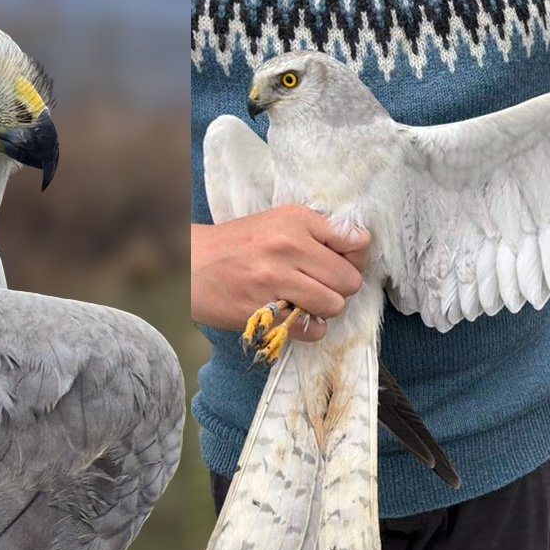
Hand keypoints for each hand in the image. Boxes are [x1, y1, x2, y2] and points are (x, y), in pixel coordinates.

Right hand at [191, 204, 370, 340]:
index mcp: (296, 220)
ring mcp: (274, 280)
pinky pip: (310, 329)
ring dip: (324, 309)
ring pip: (333, 305)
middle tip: (319, 286)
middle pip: (348, 280)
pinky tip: (295, 317)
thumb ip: (317, 231)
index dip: (354, 259)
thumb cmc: (236, 243)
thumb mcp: (276, 222)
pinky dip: (309, 328)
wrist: (190, 262)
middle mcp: (288, 246)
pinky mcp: (262, 310)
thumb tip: (359, 248)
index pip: (356, 242)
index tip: (337, 264)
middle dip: (339, 288)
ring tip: (306, 302)